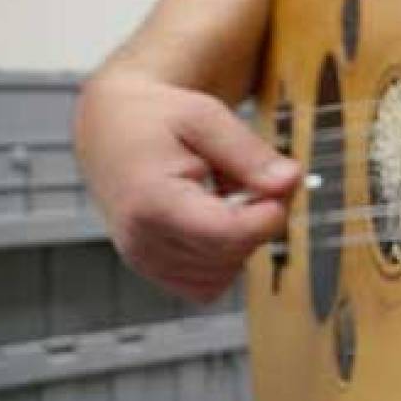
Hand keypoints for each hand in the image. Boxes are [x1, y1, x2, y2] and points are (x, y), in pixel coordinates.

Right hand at [74, 71, 300, 302]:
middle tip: (254, 177)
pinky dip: (224, 257)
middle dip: (259, 219)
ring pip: (226, 273)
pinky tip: (217, 218)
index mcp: (151, 201)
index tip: (280, 186)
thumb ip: (248, 152)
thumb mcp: (205, 115)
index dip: (268, 215)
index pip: (227, 234)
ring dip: (242, 238)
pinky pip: (210, 284)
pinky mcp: (154, 271)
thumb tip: (289, 181)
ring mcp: (145, 261)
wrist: (112, 130)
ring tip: (225, 195)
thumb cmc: (155, 120)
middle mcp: (142, 240)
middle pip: (233, 253)